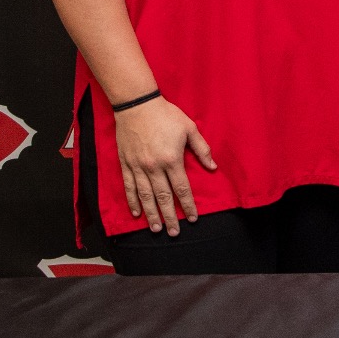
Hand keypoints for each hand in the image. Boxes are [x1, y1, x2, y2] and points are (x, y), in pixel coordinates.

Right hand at [111, 96, 216, 235]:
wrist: (137, 105)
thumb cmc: (166, 115)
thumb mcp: (189, 128)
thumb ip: (201, 149)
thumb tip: (212, 167)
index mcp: (172, 160)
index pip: (182, 189)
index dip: (188, 205)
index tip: (193, 218)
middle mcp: (154, 167)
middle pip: (163, 197)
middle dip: (170, 216)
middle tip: (174, 232)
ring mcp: (138, 167)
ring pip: (145, 196)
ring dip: (151, 214)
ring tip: (156, 228)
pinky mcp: (126, 163)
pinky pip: (129, 186)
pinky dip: (133, 201)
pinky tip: (137, 212)